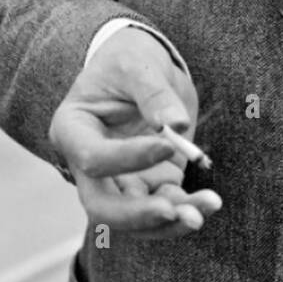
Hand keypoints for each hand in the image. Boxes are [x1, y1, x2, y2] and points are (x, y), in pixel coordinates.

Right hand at [48, 27, 221, 239]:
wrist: (141, 70)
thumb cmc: (128, 60)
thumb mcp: (136, 63)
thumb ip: (153, 93)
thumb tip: (177, 126)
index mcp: (73, 130)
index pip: (92, 158)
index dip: (128, 158)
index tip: (169, 143)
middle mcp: (89, 165)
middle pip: (102, 207)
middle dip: (138, 215)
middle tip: (174, 210)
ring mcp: (117, 180)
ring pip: (134, 219)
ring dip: (170, 221)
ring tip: (206, 208)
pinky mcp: (147, 185)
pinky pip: (162, 208)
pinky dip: (185, 211)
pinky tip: (209, 203)